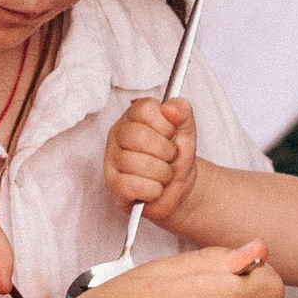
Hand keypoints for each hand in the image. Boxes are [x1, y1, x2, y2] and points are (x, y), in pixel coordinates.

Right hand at [105, 97, 199, 225]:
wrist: (179, 188)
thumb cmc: (177, 157)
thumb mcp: (186, 130)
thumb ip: (182, 111)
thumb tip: (170, 107)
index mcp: (133, 117)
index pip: (145, 109)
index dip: (165, 125)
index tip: (171, 135)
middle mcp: (118, 135)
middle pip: (138, 136)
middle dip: (165, 151)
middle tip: (169, 157)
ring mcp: (112, 160)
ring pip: (138, 163)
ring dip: (162, 173)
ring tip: (163, 174)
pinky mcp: (113, 186)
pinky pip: (133, 186)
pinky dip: (153, 190)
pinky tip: (154, 188)